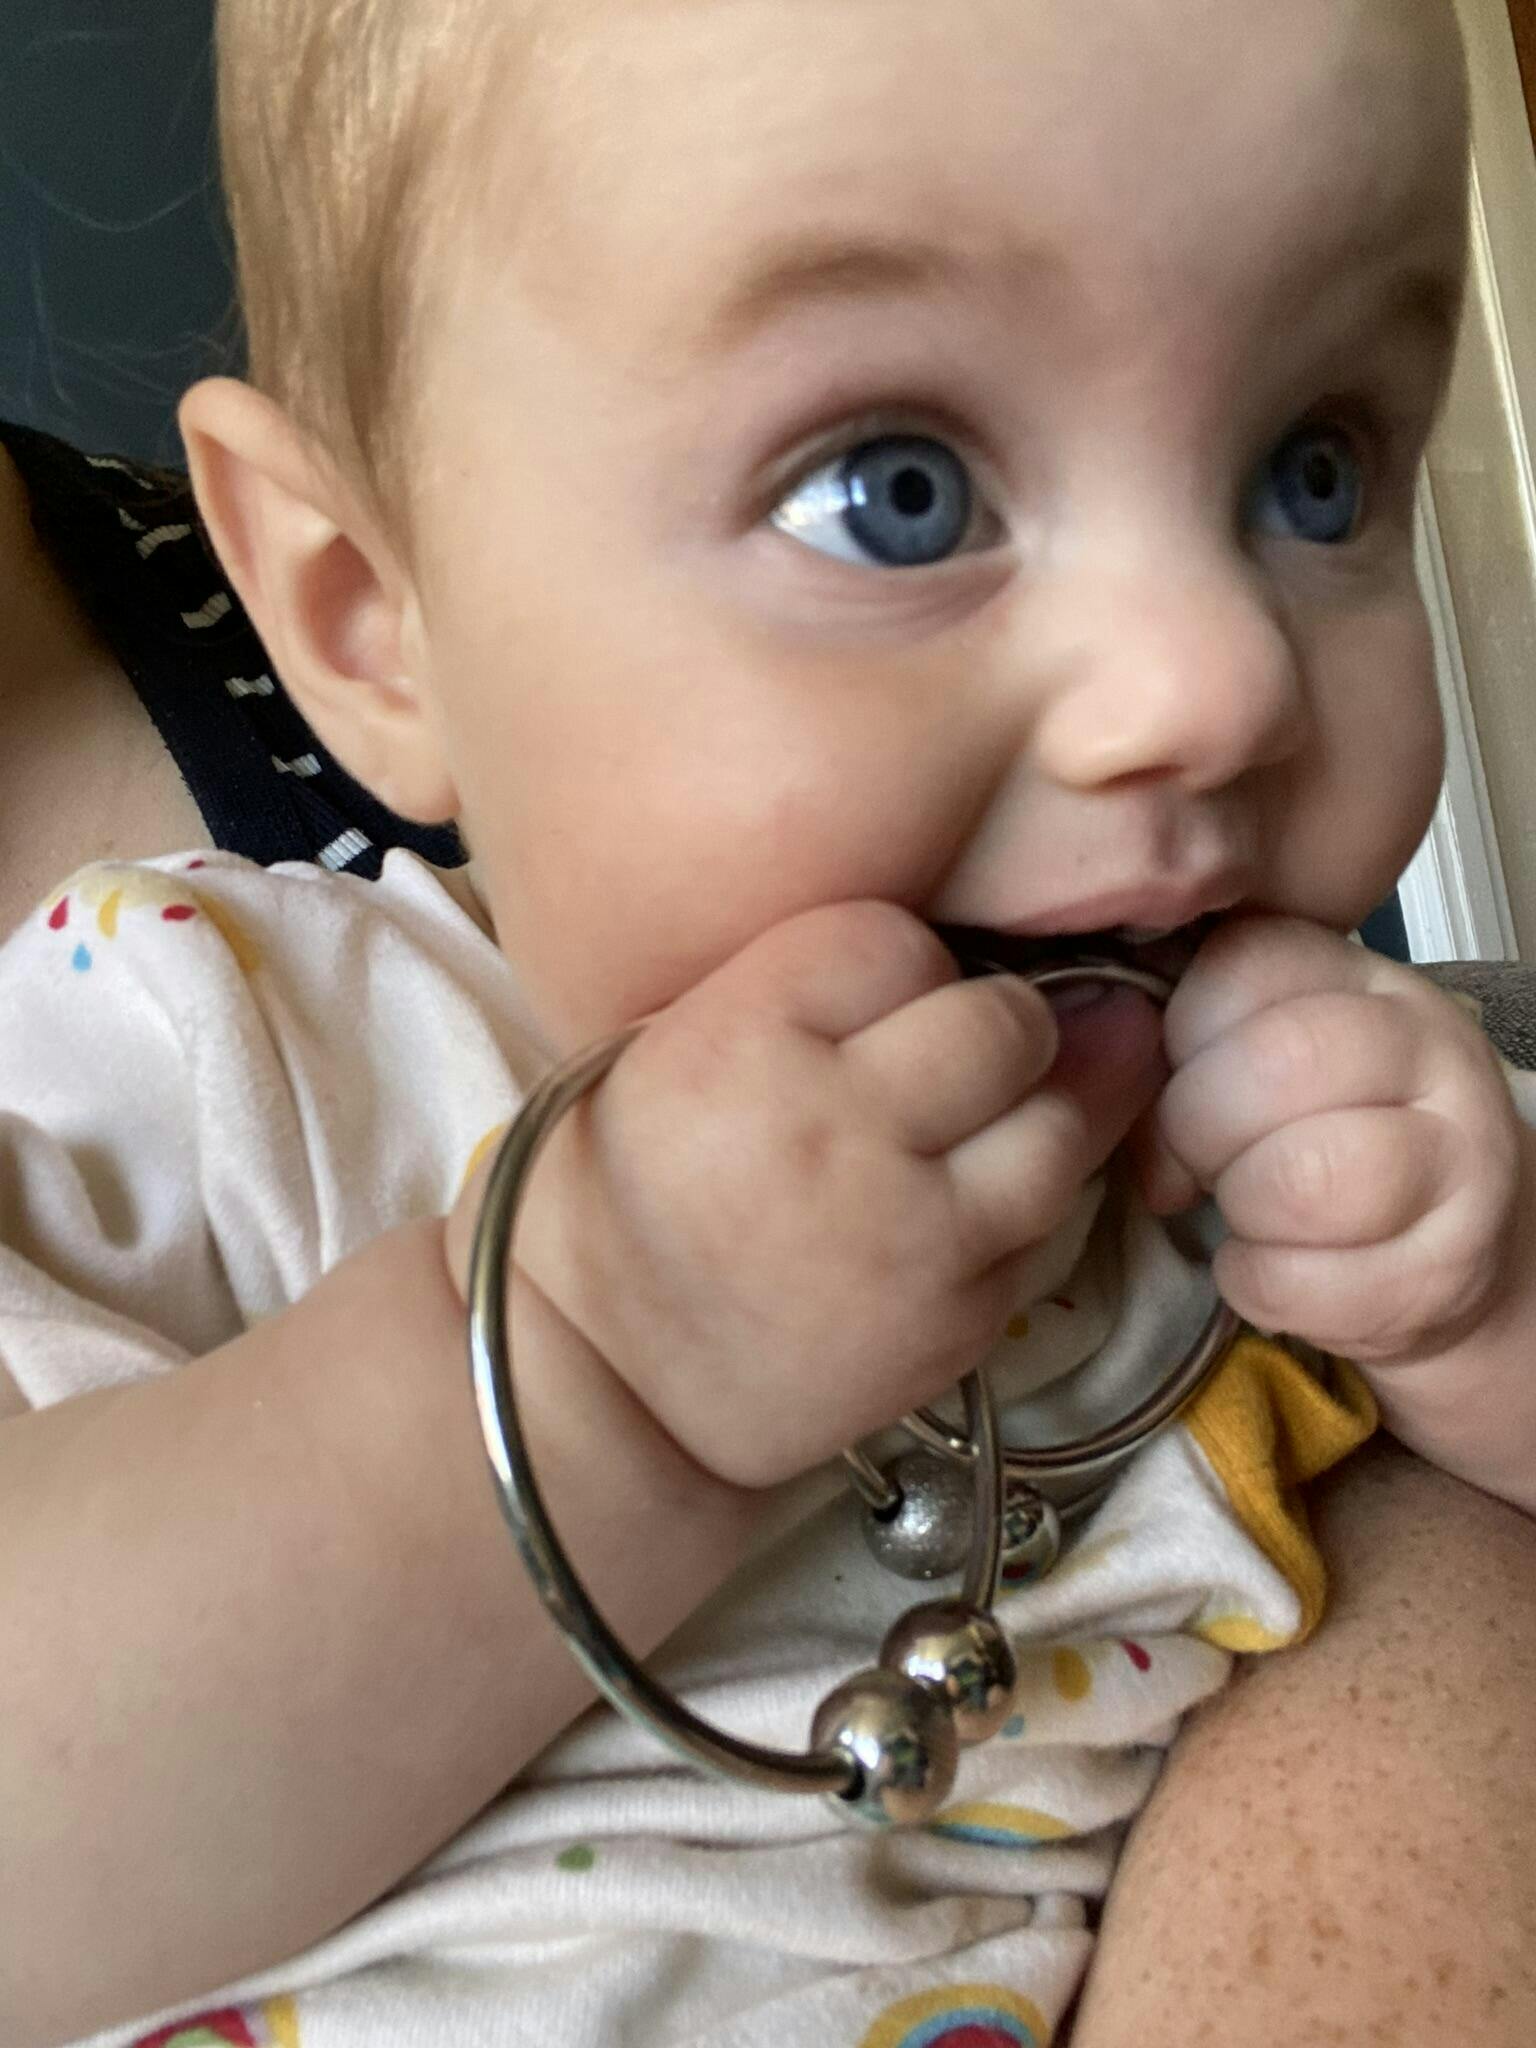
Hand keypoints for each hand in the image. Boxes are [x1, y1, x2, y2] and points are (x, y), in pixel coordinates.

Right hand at [455, 901, 1163, 1488]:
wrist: (602, 1384)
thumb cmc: (623, 1200)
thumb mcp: (665, 1051)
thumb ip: (797, 994)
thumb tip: (945, 956)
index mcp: (741, 1039)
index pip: (895, 941)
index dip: (898, 965)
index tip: (878, 998)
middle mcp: (836, 1125)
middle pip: (1000, 1023)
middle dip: (995, 1027)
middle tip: (961, 1056)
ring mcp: (911, 1230)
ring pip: (1060, 1125)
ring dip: (1043, 1110)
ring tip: (995, 1120)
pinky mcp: (959, 1319)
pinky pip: (1045, 1227)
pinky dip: (1023, 1204)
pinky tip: (975, 1201)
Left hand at [1143, 916, 1525, 1368]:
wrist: (1444, 1246)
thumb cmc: (1320, 1139)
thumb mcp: (1261, 1061)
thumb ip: (1189, 1048)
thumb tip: (1113, 1105)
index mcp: (1361, 979)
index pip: (1244, 964)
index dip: (1180, 1034)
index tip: (1179, 1079)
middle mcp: (1430, 1049)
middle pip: (1279, 1062)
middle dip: (1198, 1127)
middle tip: (1199, 1161)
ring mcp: (1459, 1159)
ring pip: (1303, 1178)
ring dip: (1239, 1208)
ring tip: (1245, 1212)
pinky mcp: (1447, 1269)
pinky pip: (1300, 1281)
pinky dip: (1255, 1283)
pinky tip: (1267, 1265)